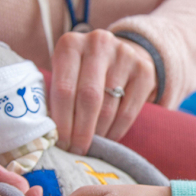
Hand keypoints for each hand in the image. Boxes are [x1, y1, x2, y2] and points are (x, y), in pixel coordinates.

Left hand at [50, 29, 156, 154]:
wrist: (120, 54)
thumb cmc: (83, 71)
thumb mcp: (66, 72)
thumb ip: (57, 95)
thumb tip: (51, 135)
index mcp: (70, 44)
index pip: (64, 89)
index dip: (62, 121)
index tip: (60, 144)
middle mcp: (98, 44)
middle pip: (88, 98)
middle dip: (80, 131)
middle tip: (76, 151)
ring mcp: (124, 55)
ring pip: (109, 107)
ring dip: (98, 133)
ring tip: (90, 146)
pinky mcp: (144, 70)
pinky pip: (129, 111)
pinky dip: (116, 131)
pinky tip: (108, 139)